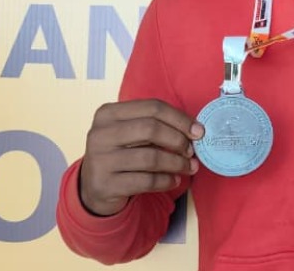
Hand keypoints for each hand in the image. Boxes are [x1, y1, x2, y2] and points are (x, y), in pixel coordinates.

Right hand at [79, 99, 203, 216]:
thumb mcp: (129, 132)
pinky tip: (174, 180)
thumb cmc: (121, 153)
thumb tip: (195, 130)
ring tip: (189, 167)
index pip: (152, 107)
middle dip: (178, 140)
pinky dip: (166, 181)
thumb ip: (155, 125)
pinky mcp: (106, 185)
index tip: (198, 131)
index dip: (180, 118)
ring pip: (150, 157)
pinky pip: (146, 181)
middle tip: (191, 151)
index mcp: (108, 113)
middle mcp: (100, 134)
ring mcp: (101, 160)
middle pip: (151, 129)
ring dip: (177, 163)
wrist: (94, 186)